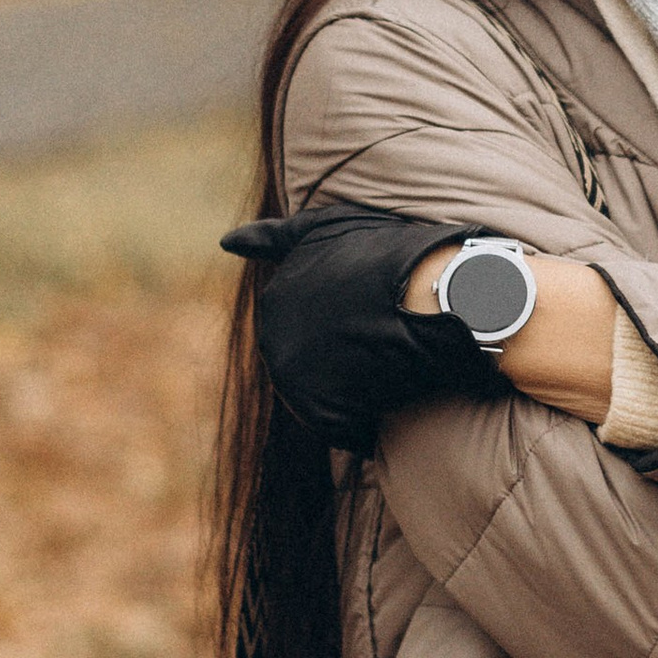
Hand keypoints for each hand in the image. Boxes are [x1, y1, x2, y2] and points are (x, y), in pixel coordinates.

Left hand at [223, 203, 509, 451]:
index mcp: (276, 300)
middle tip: (389, 341)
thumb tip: (225, 243)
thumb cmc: (390, 255)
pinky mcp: (321, 413)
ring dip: (359, 388)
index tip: (372, 318)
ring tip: (396, 365)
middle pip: (314, 360)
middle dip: (347, 356)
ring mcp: (293, 379)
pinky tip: (397, 399)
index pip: (305, 324)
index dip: (345, 322)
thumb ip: (273, 237)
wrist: (432, 294)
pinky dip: (370, 422)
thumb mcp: (323, 228)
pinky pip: (347, 429)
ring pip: (329, 394)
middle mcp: (274, 340)